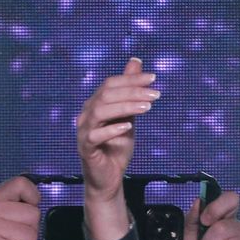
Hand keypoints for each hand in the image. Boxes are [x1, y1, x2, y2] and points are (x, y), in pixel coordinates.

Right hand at [75, 57, 160, 198]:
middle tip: (155, 93)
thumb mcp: (129, 116)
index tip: (154, 79)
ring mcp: (83, 131)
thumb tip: (136, 62)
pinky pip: (94, 135)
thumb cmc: (117, 147)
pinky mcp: (85, 148)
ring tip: (147, 107)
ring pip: (100, 111)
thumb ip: (130, 92)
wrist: (109, 177)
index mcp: (95, 104)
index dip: (131, 80)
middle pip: (106, 94)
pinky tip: (128, 127)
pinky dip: (111, 130)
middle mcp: (86, 114)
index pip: (110, 84)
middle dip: (132, 91)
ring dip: (125, 107)